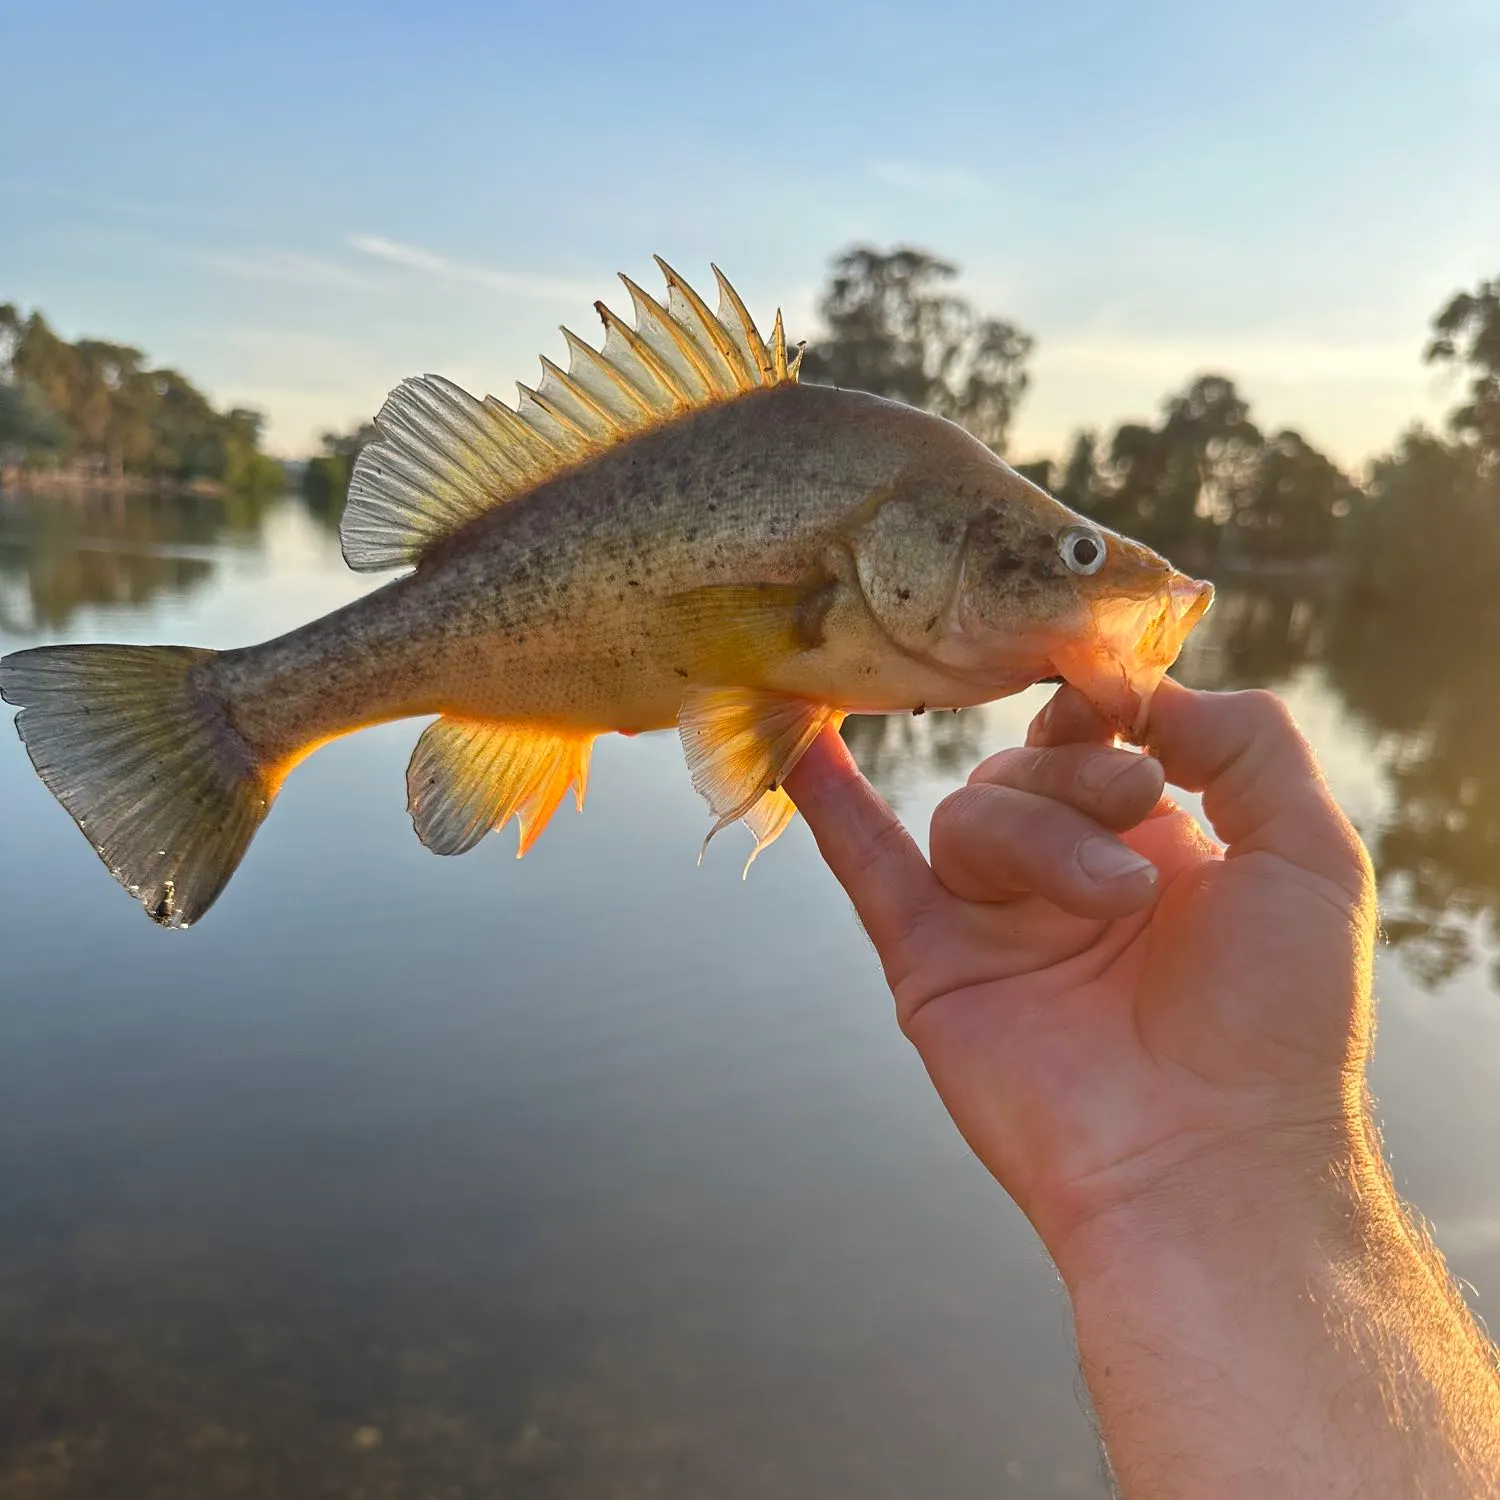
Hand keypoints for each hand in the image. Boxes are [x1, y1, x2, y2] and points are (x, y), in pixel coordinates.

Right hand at [785, 679, 1376, 1272]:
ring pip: (971, 813)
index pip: (1095, 733)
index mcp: (1150, 846)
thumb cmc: (1278, 1023)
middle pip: (1028, 764)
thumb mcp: (1309, 855)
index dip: (1101, 704)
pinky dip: (834, 810)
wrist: (1208, 1162)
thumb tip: (1143, 688)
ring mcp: (993, 921)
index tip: (1116, 696)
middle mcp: (1064, 877)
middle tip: (1140, 808)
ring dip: (1037, 835)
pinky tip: (804, 749)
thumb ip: (1247, 744)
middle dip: (1082, 774)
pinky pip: (869, 869)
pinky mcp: (932, 964)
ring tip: (1112, 902)